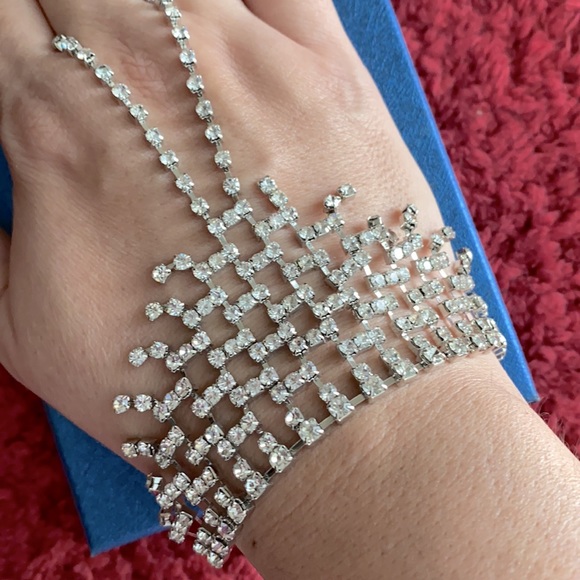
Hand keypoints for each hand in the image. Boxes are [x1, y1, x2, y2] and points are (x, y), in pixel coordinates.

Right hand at [0, 0, 441, 451]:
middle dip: (73, 12)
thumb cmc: (187, 387)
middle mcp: (148, 70)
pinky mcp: (331, 72)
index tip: (30, 49)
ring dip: (152, 7)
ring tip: (159, 54)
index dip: (11, 28)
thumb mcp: (31, 331)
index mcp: (57, 127)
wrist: (329, 405)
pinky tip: (230, 26)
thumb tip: (8, 185)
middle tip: (103, 63)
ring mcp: (248, 59)